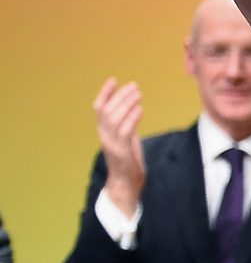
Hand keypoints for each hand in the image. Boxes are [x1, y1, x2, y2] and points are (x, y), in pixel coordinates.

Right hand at [92, 78, 145, 216]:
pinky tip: (140, 109)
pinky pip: (125, 132)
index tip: (113, 80)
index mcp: (103, 131)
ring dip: (126, 104)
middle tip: (134, 86)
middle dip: (120, 96)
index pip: (98, 108)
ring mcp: (111, 144)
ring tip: (138, 94)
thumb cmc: (128, 159)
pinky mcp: (121, 151)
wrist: (126, 183)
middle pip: (107, 111)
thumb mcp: (127, 137)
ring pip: (114, 119)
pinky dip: (132, 118)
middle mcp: (104, 136)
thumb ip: (127, 123)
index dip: (104, 93)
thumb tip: (133, 106)